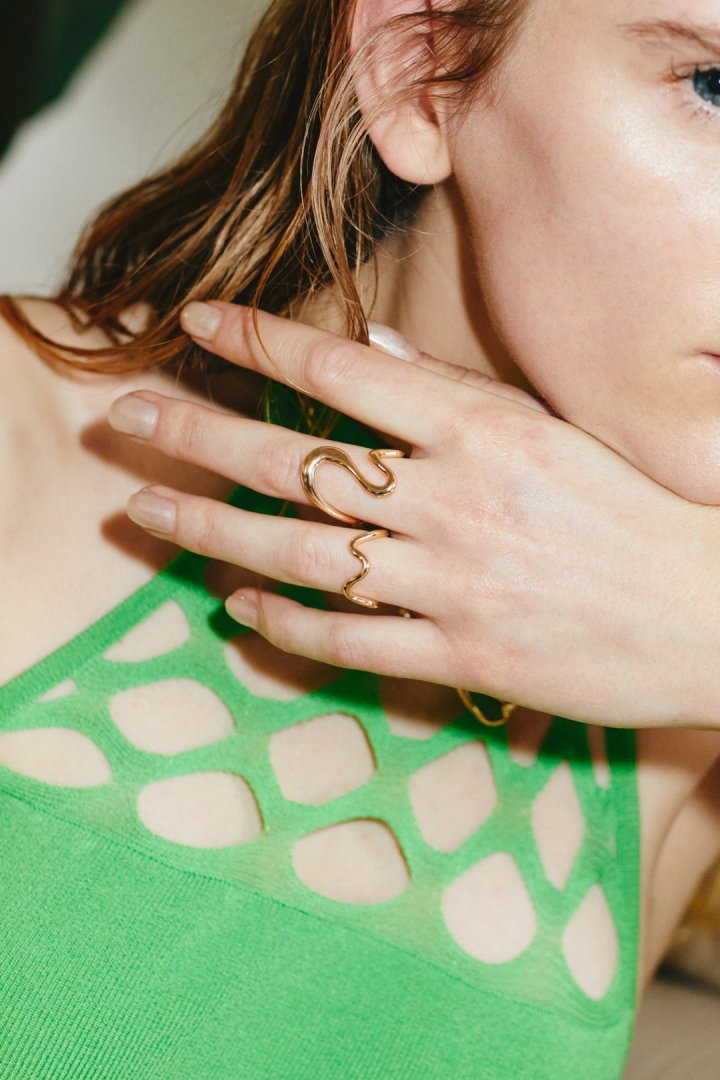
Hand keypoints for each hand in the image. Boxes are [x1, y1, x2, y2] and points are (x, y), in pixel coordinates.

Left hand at [107, 301, 719, 729]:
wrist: (712, 611)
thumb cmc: (638, 511)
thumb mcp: (554, 431)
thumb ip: (459, 396)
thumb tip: (374, 357)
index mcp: (483, 429)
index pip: (344, 370)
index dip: (261, 342)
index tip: (199, 325)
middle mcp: (454, 499)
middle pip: (297, 460)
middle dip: (199, 433)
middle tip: (129, 416)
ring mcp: (452, 582)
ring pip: (302, 552)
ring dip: (213, 529)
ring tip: (147, 511)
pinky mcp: (462, 654)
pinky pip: (349, 639)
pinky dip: (285, 623)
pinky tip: (238, 604)